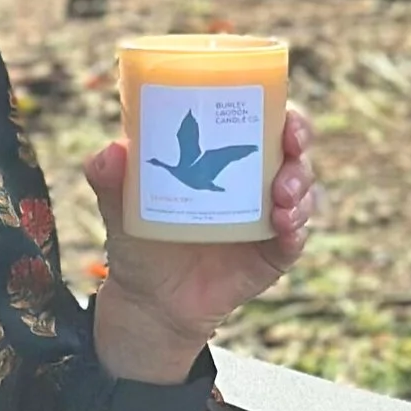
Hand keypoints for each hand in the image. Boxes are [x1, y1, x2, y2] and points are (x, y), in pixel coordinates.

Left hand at [81, 105, 323, 384]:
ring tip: (281, 198)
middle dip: (300, 140)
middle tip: (291, 145)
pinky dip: (296, 230)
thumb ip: (108, 176)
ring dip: (300, 187)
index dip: (281, 111)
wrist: (150, 299)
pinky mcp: (273, 254)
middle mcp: (255, 182)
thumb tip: (114, 150)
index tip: (280, 111)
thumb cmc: (140, 239)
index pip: (264, 122)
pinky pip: (295, 239)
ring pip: (302, 191)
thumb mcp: (119, 204)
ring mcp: (268, 218)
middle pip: (294, 150)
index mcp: (225, 157)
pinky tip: (285, 227)